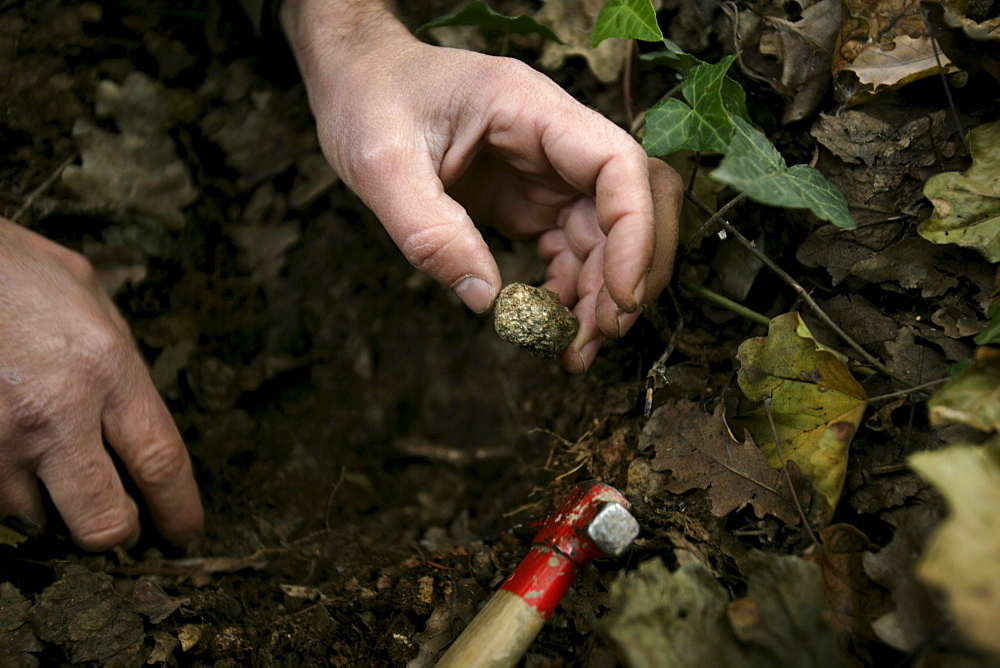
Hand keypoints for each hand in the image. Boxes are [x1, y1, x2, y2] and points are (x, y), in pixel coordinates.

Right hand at [0, 218, 202, 550]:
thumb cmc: (10, 270)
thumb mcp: (87, 293)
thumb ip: (118, 357)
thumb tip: (138, 408)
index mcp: (105, 368)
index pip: (160, 462)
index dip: (179, 508)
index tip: (185, 530)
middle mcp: (55, 413)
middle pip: (103, 521)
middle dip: (116, 532)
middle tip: (118, 522)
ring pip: (34, 519)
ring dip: (45, 505)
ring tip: (41, 461)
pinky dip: (2, 490)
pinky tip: (6, 451)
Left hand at [282, 1, 681, 371]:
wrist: (357, 79)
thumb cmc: (369, 100)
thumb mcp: (381, 164)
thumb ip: (429, 232)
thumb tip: (485, 301)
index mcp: (529, 109)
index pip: (617, 164)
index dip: (635, 231)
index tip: (621, 295)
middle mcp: (553, 139)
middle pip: (632, 203)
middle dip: (630, 270)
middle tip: (602, 334)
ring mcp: (545, 172)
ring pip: (605, 236)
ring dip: (601, 294)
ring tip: (575, 351)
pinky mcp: (528, 201)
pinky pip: (570, 249)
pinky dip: (570, 290)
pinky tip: (549, 325)